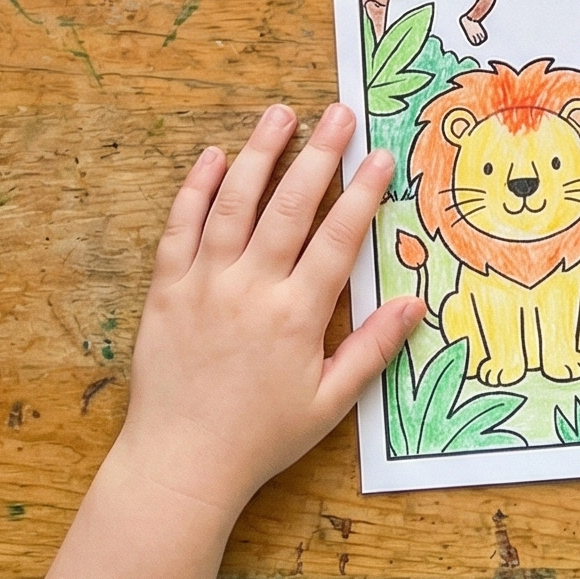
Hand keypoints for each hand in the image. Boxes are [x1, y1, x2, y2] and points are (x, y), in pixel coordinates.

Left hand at [114, 102, 423, 517]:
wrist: (181, 465)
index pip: (337, 239)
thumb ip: (372, 350)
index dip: (362, 193)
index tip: (380, 156)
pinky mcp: (166, 290)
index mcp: (296, 316)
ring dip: (259, 152)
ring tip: (280, 113)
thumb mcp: (328, 403)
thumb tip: (413, 303)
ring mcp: (204, 285)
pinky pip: (180, 227)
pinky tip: (214, 155)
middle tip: (340, 113)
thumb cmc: (260, 437)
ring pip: (234, 203)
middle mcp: (251, 290)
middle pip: (289, 206)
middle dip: (319, 154)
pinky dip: (196, 187)